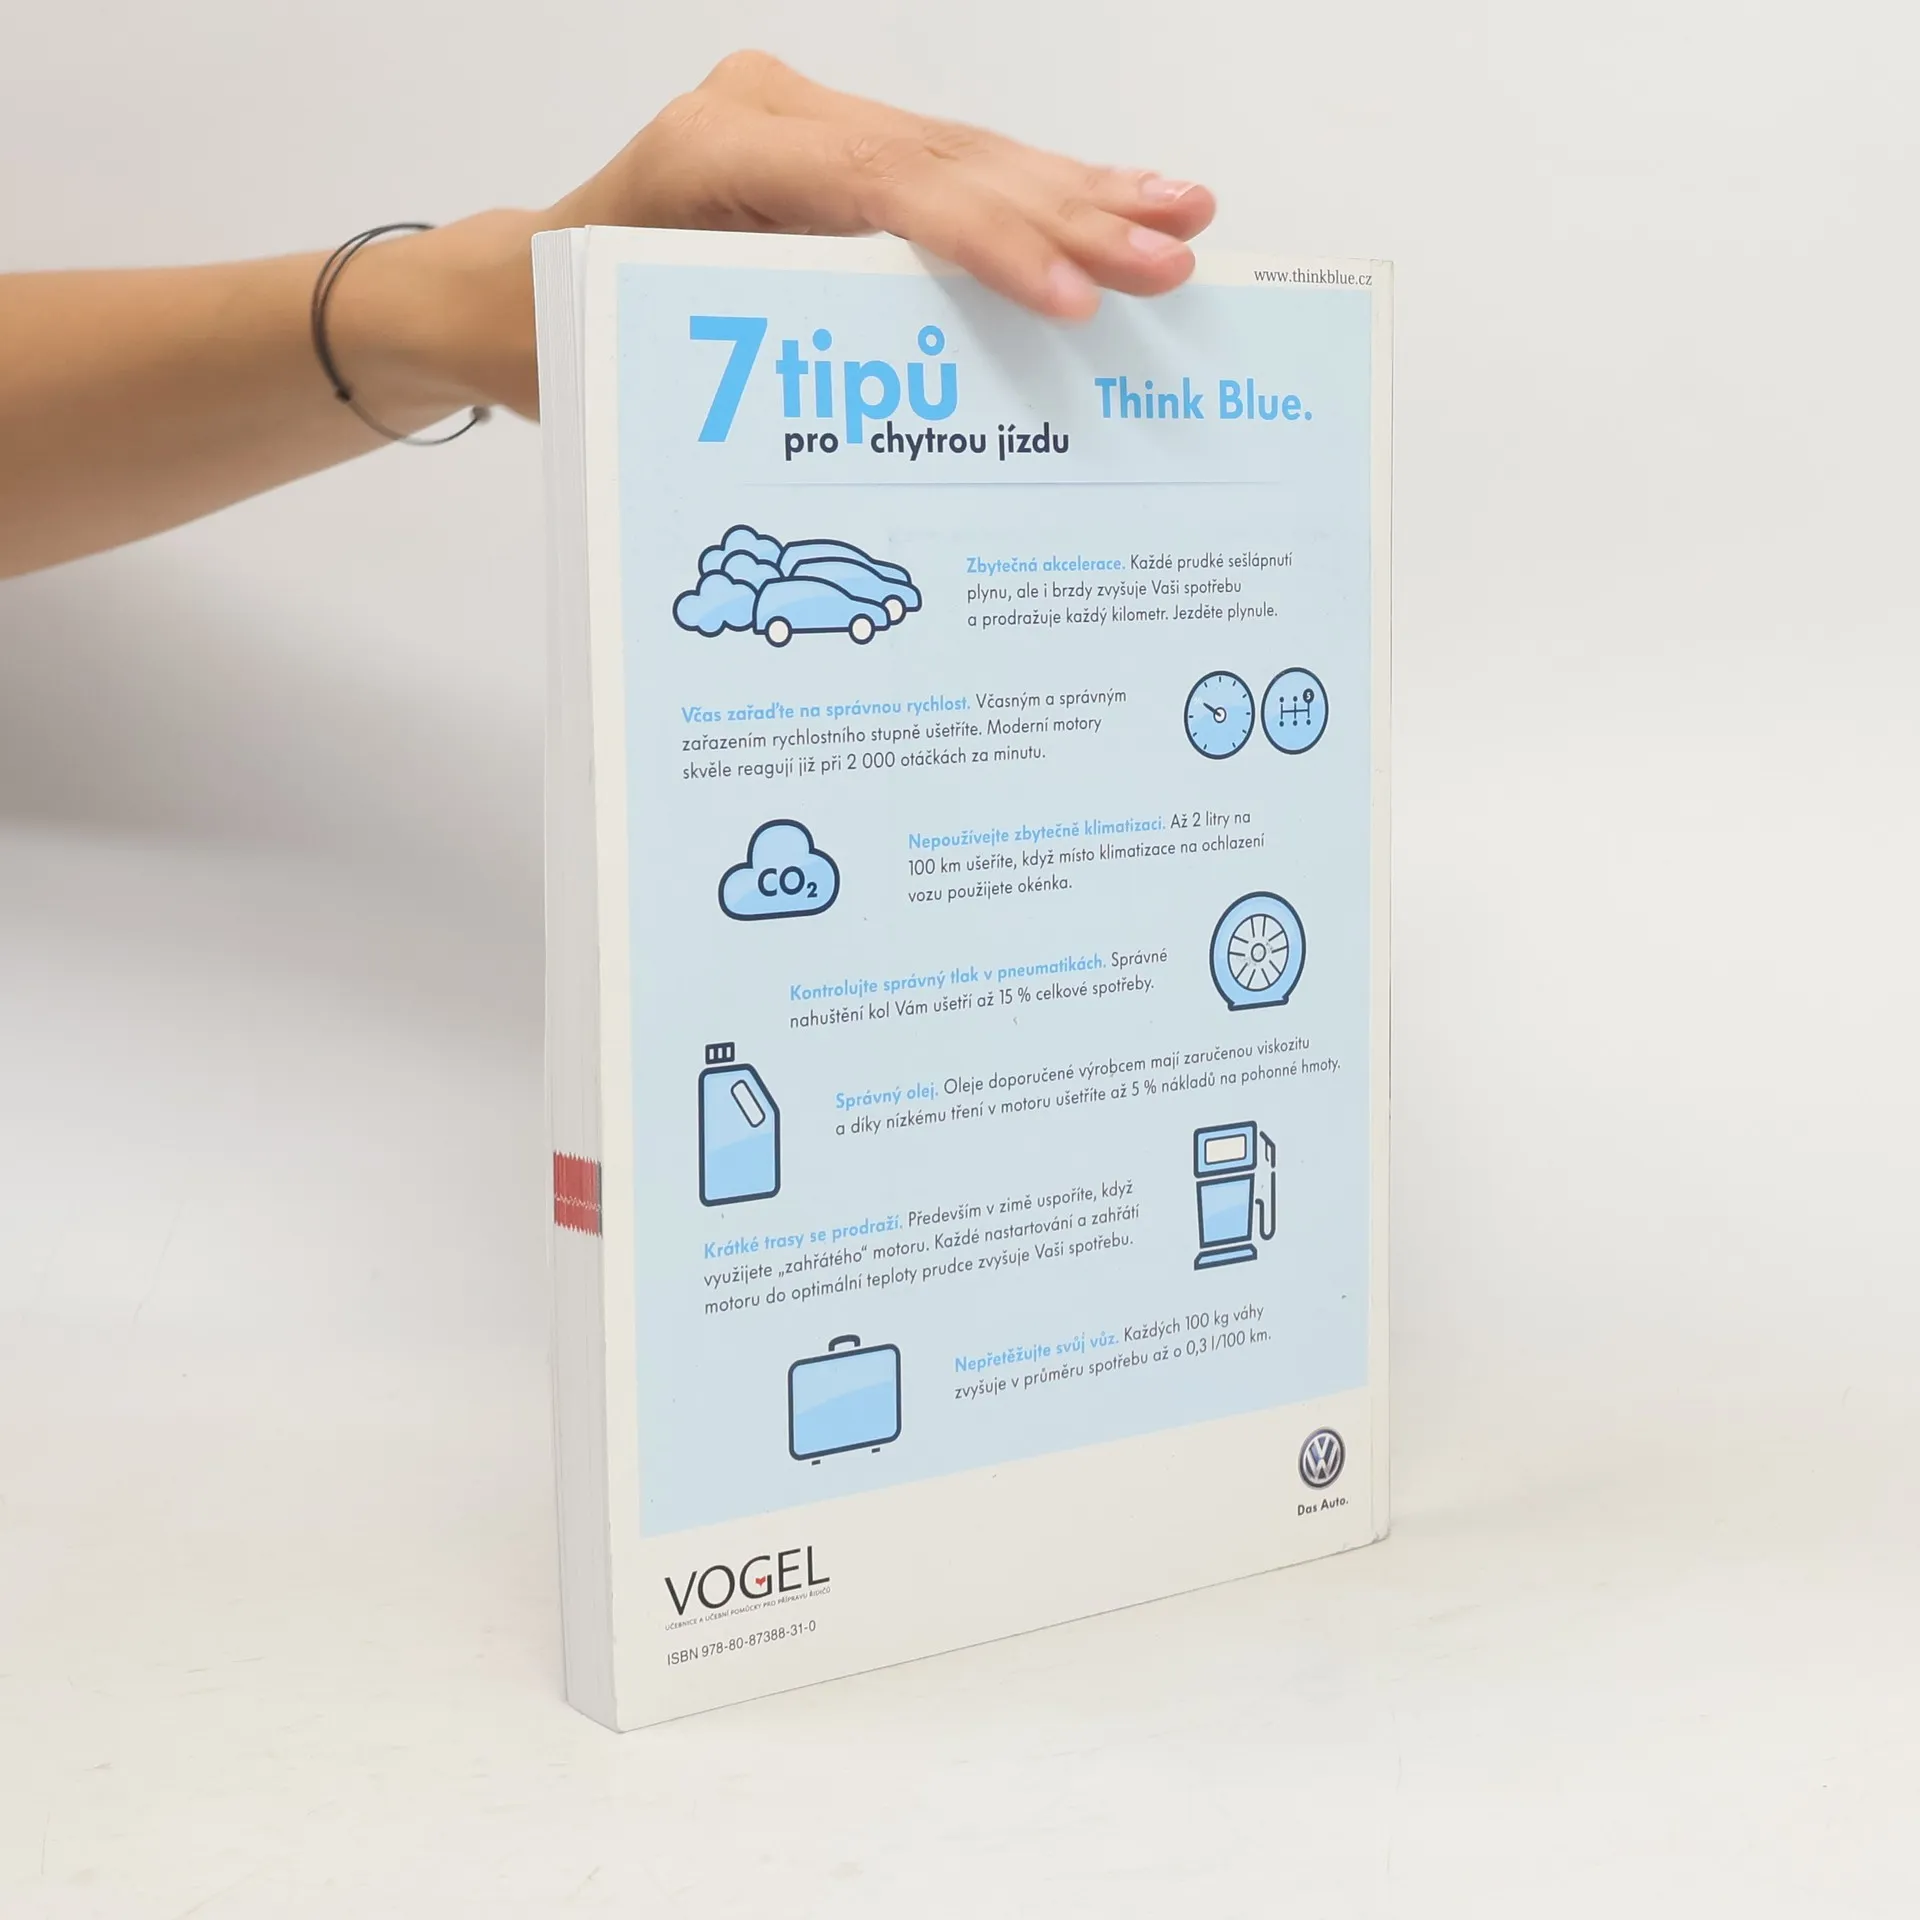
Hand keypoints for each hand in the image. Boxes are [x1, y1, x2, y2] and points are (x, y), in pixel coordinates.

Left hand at [556, 52, 1213, 316]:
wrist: (514, 295)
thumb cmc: (569, 338)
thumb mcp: (658, 361)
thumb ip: (787, 358)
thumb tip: (931, 411)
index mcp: (716, 149)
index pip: (884, 190)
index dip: (990, 244)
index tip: (1073, 295)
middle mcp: (767, 114)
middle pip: (945, 162)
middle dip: (1066, 216)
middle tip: (1169, 257)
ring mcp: (803, 122)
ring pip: (962, 156)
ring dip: (1076, 194)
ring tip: (1180, 216)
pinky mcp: (831, 148)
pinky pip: (948, 170)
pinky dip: (1033, 194)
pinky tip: (1115, 197)